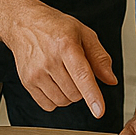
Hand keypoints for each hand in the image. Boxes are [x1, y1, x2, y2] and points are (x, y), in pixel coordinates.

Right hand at [1, 4, 117, 116]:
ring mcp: (35, 72)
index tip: (99, 111)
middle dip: (81, 88)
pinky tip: (53, 82)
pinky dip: (55, 99)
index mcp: (66, 45)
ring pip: (63, 101)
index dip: (92, 95)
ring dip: (68, 94)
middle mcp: (49, 60)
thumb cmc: (55, 27)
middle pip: (75, 93)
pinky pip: (48, 105)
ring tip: (63, 74)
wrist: (24, 24)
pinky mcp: (27, 82)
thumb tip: (111, 79)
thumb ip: (99, 57)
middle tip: (74, 70)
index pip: (81, 75)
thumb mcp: (83, 33)